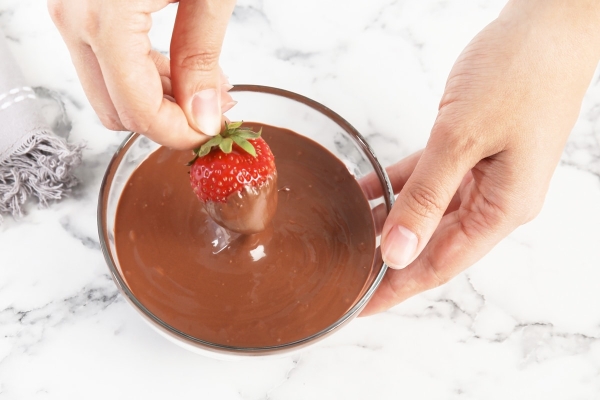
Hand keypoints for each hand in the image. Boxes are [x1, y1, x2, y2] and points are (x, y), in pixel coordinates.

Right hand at [48, 0, 235, 149]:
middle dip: (170, 122)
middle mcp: (74, 20)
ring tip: (207, 88)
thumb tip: (202, 116)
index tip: (213, 131)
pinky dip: (141, 77)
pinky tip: (180, 69)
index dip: (180, 134)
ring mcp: (71, 15)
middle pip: (117, 112)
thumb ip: (201, 56)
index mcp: (105, 18)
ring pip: (108, 93)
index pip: (138, 111)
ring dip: (158, 102)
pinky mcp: (80, 11)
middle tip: (215, 111)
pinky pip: (105, 65)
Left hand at [362, 0, 599, 314]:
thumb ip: (427, 196)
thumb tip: (397, 251)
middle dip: (388, 265)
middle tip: (346, 279)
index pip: (439, 265)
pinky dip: (394, 187)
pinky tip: (361, 194)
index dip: (396, 288)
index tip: (359, 306)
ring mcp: (483, 176)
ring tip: (347, 242)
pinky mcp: (470, 152)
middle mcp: (495, 201)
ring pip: (426, 214)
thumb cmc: (519, 74)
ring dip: (387, 226)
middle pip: (432, 246)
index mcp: (503, 209)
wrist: (548, 24)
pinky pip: (424, 179)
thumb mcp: (463, 138)